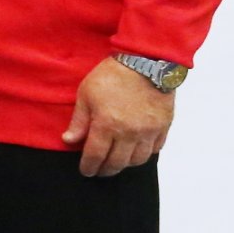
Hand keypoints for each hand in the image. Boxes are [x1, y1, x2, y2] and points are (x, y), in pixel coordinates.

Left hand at [65, 58, 174, 176]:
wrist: (147, 61)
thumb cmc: (113, 75)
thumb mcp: (86, 95)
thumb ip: (79, 121)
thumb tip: (69, 140)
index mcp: (107, 125)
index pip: (96, 156)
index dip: (89, 167)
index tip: (86, 171)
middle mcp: (130, 133)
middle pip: (117, 163)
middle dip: (106, 170)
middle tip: (100, 170)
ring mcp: (149, 130)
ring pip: (138, 160)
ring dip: (126, 164)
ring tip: (117, 161)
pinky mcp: (164, 125)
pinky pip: (156, 148)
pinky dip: (145, 153)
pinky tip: (136, 150)